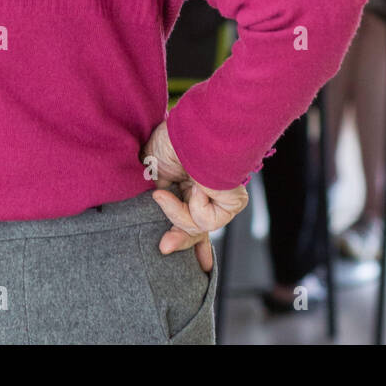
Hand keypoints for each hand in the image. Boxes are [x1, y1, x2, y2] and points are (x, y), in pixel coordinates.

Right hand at [140, 120, 248, 272]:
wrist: (184, 134)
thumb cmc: (169, 144)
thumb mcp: (153, 175)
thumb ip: (158, 200)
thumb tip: (160, 220)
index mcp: (190, 185)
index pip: (189, 216)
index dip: (183, 237)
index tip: (173, 252)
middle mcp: (207, 193)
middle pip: (197, 230)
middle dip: (181, 242)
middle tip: (165, 246)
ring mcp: (219, 197)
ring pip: (199, 227)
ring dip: (177, 213)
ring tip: (164, 194)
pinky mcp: (232, 201)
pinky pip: (208, 221)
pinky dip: (196, 207)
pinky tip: (196, 187)